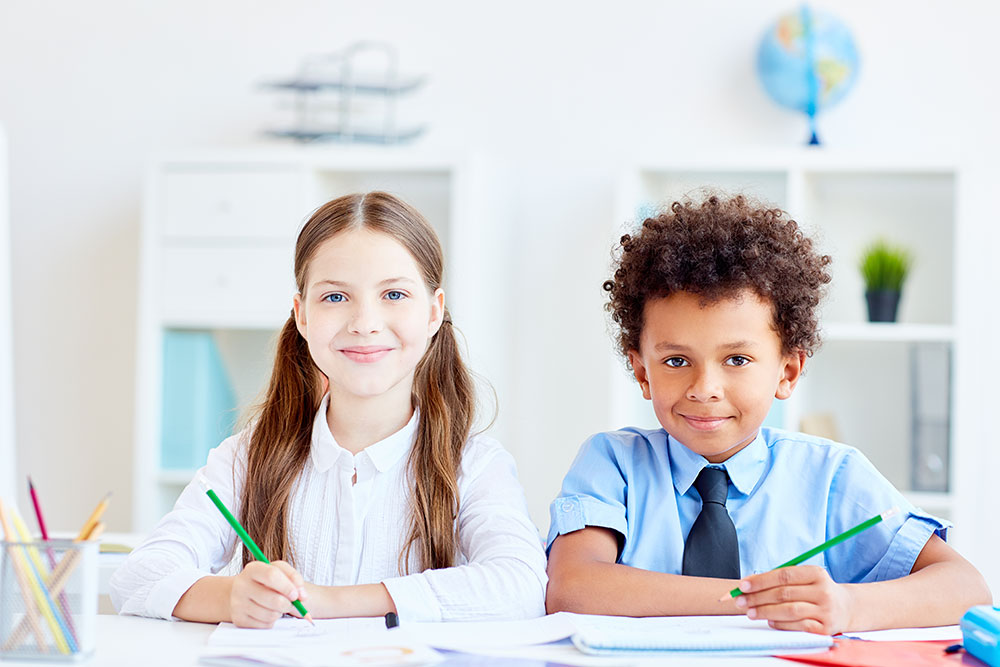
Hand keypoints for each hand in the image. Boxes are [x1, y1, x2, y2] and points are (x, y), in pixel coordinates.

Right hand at [229, 560, 307, 627]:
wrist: (242, 592)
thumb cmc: (265, 581)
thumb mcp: (279, 571)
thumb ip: (294, 578)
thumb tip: (302, 596)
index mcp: (252, 569)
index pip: (272, 575)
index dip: (288, 586)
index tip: (296, 594)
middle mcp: (241, 585)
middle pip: (274, 599)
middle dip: (288, 604)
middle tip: (291, 603)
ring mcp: (238, 603)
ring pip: (270, 615)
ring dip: (280, 613)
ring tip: (277, 606)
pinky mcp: (239, 619)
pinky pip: (264, 625)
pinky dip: (271, 621)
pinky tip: (268, 613)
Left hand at [733, 566, 853, 634]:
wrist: (846, 608)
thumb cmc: (816, 591)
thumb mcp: (804, 579)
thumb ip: (780, 579)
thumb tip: (749, 584)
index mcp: (816, 573)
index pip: (783, 575)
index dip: (761, 580)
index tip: (743, 585)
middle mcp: (823, 591)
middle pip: (784, 593)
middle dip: (757, 597)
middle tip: (740, 601)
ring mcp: (825, 611)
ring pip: (789, 610)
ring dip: (765, 611)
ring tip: (750, 612)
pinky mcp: (825, 628)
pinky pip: (798, 627)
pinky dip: (781, 624)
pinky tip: (769, 621)